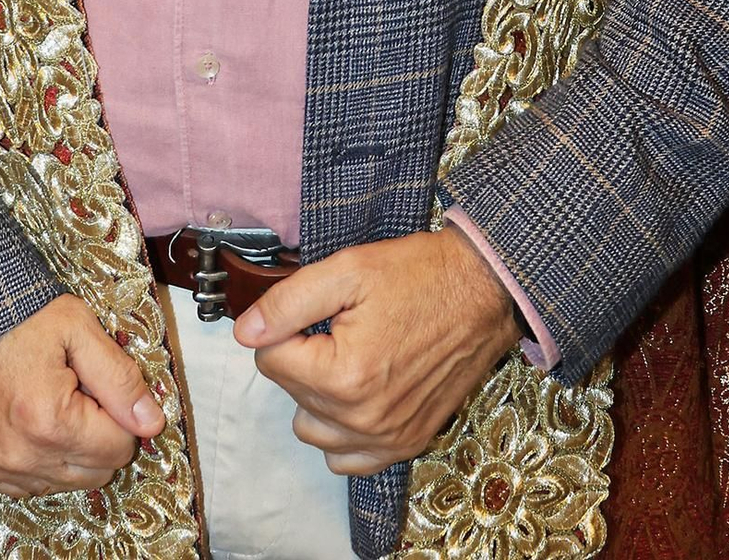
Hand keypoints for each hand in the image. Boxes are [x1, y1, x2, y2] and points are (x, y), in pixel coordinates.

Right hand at [0, 295, 165, 495]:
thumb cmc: (12, 316)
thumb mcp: (76, 327)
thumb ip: (120, 378)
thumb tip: (152, 421)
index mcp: (50, 421)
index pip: (120, 448)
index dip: (119, 414)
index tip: (98, 385)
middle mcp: (20, 457)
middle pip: (95, 473)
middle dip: (98, 435)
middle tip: (77, 391)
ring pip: (63, 483)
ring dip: (68, 451)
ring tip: (48, 400)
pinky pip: (25, 485)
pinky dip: (36, 459)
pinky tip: (27, 420)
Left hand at [233, 225, 519, 475]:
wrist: (483, 291)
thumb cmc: (419, 276)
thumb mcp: (347, 269)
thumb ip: (288, 302)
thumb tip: (245, 332)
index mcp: (344, 375)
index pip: (269, 359)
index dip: (286, 325)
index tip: (318, 309)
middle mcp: (363, 419)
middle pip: (290, 392)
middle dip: (303, 356)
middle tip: (339, 325)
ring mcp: (386, 438)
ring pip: (311, 429)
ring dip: (317, 394)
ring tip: (348, 355)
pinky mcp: (406, 443)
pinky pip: (346, 459)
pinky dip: (342, 429)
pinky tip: (358, 392)